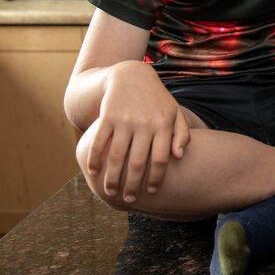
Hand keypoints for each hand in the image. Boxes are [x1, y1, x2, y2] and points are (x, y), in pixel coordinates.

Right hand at [86, 61, 191, 201]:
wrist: (131, 75)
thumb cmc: (156, 100)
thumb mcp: (174, 112)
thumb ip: (181, 134)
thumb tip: (179, 157)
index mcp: (162, 125)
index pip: (160, 159)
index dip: (156, 178)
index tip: (153, 192)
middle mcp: (143, 124)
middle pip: (137, 162)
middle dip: (133, 184)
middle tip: (130, 199)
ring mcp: (124, 120)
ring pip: (117, 156)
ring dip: (112, 177)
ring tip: (111, 192)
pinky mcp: (107, 117)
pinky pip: (99, 142)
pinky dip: (95, 159)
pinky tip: (93, 173)